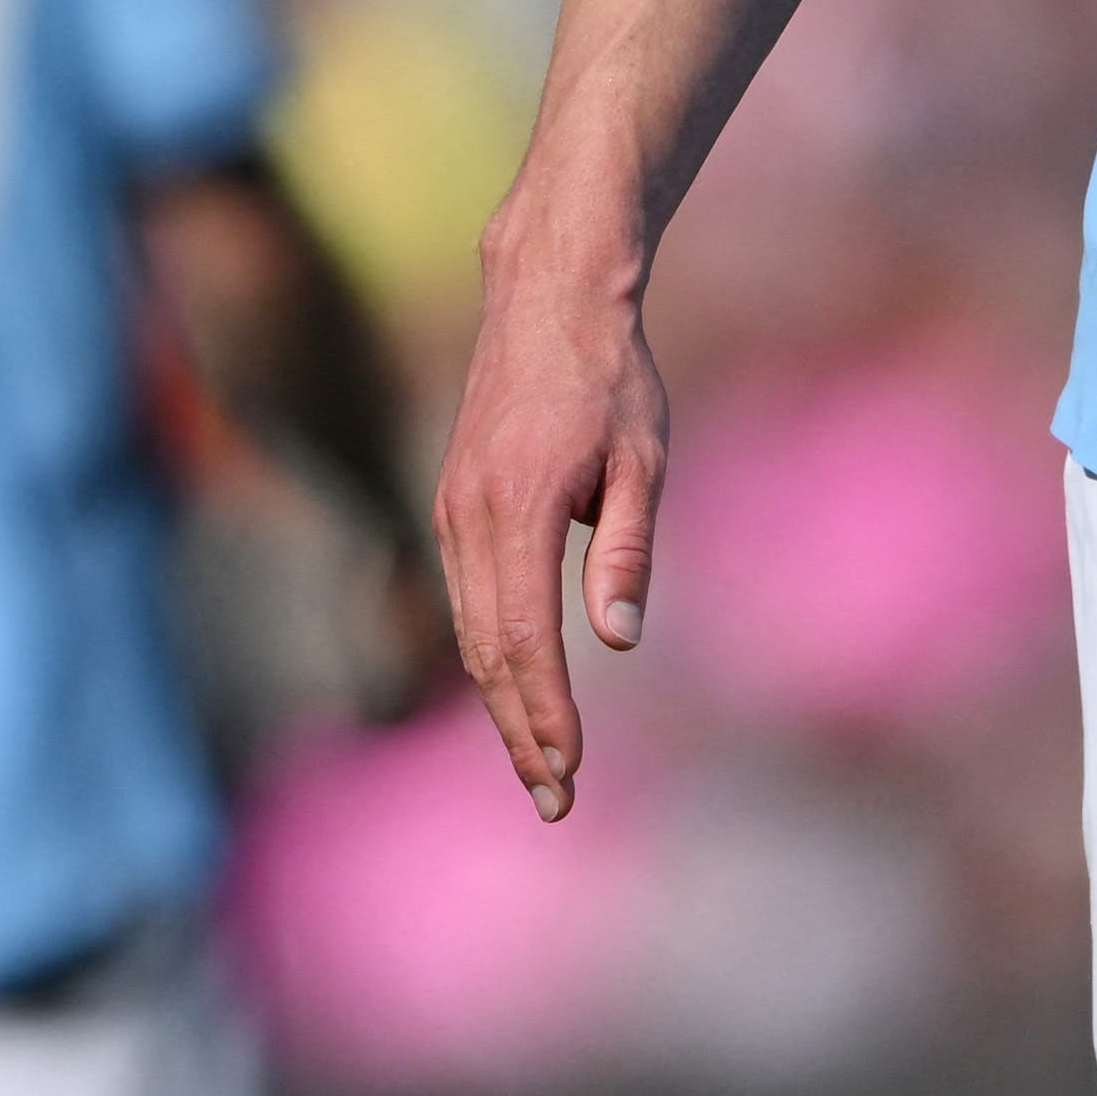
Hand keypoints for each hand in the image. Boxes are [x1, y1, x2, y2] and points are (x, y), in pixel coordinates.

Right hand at [431, 193, 671, 818]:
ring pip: (470, 632)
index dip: (545, 714)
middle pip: (488, 652)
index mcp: (517, 509)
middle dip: (520, 731)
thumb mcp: (644, 458)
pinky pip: (467, 598)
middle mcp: (469, 518)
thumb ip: (627, 549)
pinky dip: (490, 655)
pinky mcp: (453, 502)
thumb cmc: (612, 374)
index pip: (526, 640)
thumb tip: (619, 644)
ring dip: (501, 703)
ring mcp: (452, 511)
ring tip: (539, 765)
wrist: (548, 296)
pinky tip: (518, 692)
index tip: (570, 771)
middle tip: (555, 799)